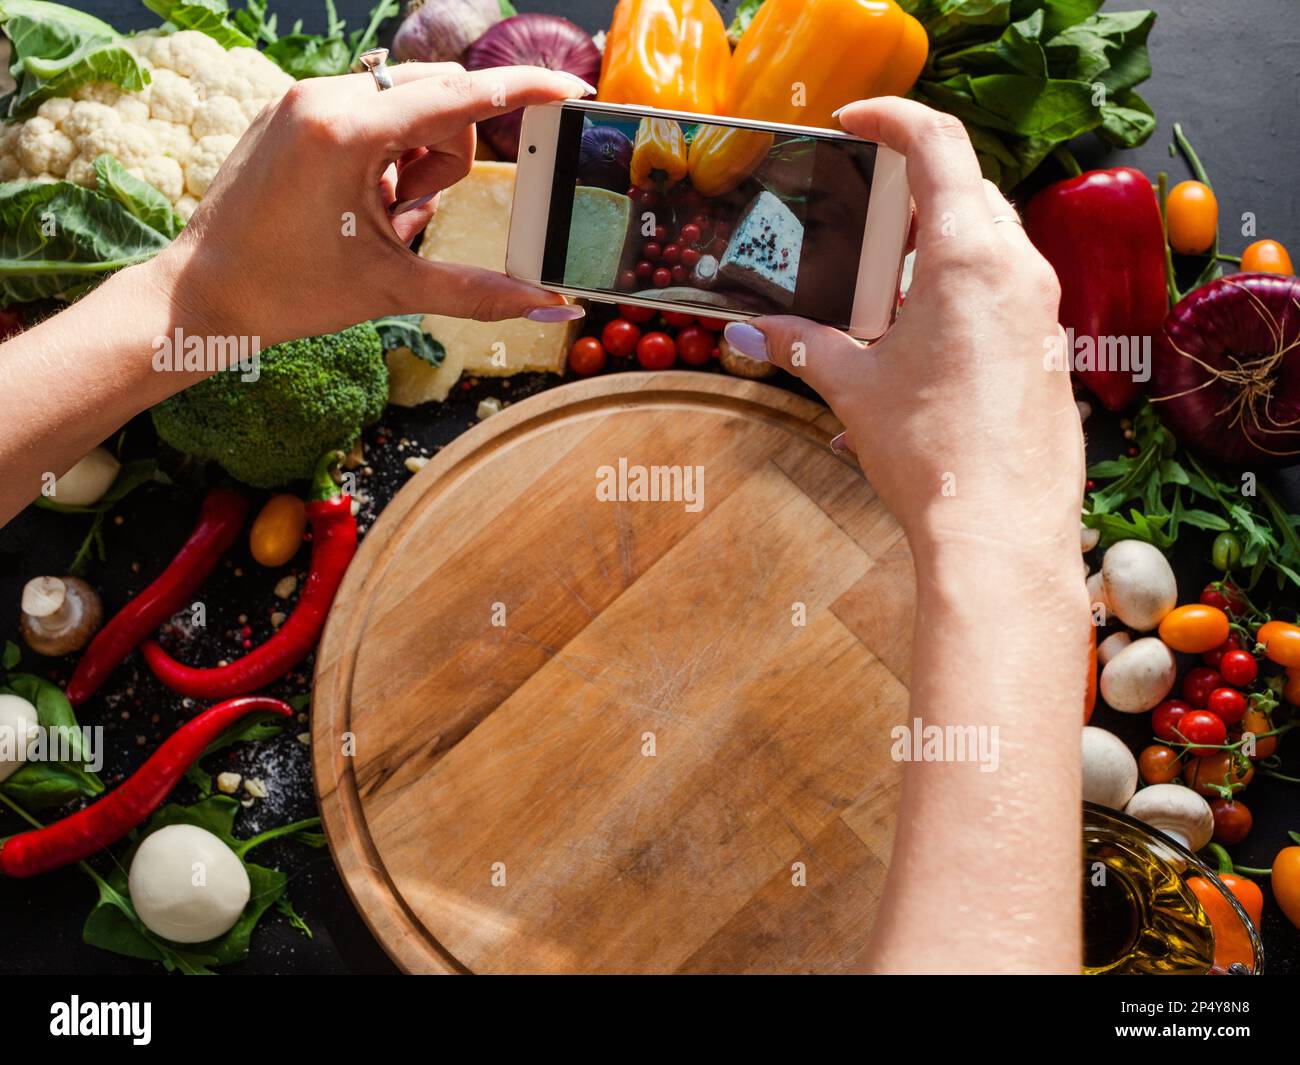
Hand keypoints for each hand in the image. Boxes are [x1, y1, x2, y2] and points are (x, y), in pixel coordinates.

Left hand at [152, 64, 590, 346]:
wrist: (199, 296)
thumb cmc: (287, 294)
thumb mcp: (392, 288)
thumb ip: (480, 292)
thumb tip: (552, 306)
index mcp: (346, 132)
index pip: (460, 97)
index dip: (524, 91)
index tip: (572, 89)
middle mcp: (323, 96)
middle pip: (439, 99)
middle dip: (446, 158)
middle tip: (409, 216)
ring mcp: (303, 98)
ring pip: (407, 105)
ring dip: (415, 161)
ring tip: (379, 215)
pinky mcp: (292, 110)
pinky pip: (369, 111)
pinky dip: (385, 156)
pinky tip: (357, 202)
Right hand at [722, 97, 1082, 553]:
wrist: (1000, 530)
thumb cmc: (933, 455)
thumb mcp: (853, 389)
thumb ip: (800, 346)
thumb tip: (751, 335)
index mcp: (969, 258)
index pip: (937, 144)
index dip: (893, 117)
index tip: (854, 122)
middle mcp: (1017, 269)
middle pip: (967, 188)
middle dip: (911, 190)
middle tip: (861, 221)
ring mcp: (1042, 308)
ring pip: (991, 237)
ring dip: (938, 241)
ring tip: (886, 287)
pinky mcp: (1049, 345)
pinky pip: (1007, 286)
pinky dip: (964, 286)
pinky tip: (923, 338)